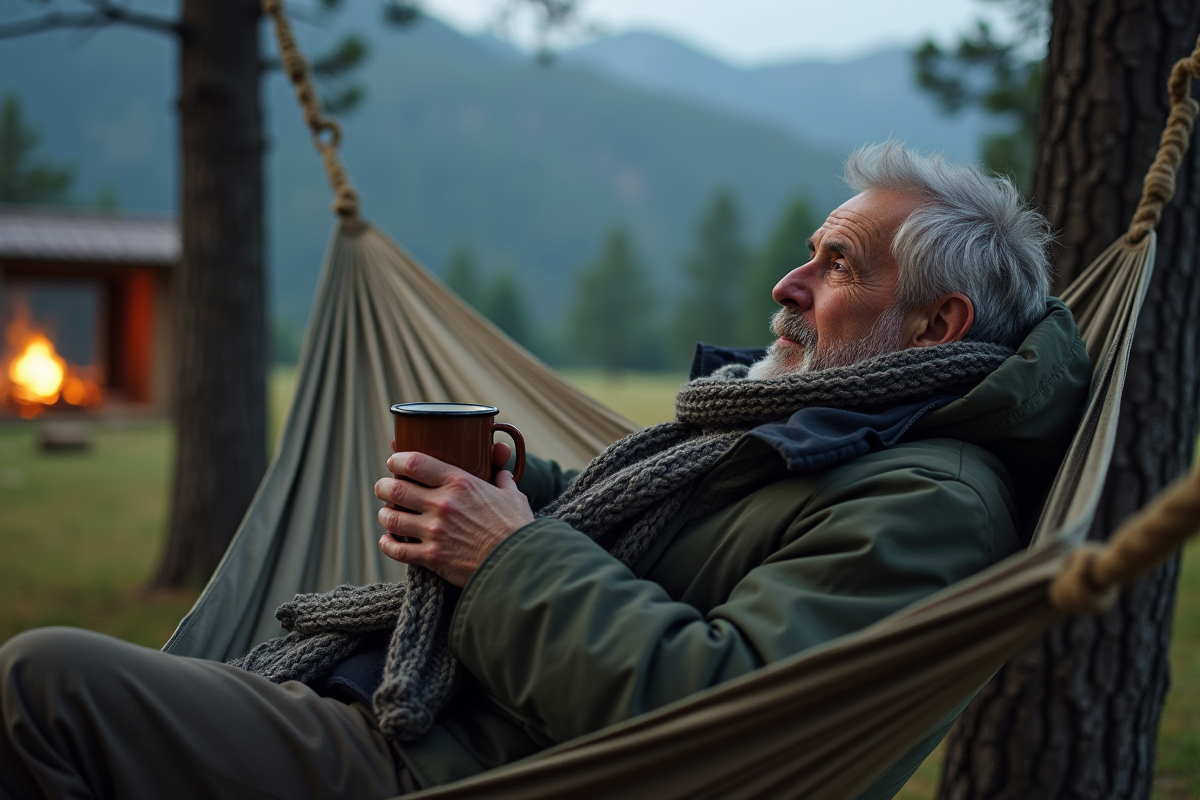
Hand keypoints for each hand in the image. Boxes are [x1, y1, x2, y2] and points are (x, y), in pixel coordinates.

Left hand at [374, 448, 533, 586]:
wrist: (519, 564)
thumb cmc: (517, 529)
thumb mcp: (513, 496)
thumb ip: (502, 480)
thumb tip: (503, 472)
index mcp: (460, 482)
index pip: (415, 462)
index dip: (397, 460)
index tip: (394, 462)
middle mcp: (443, 504)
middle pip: (395, 488)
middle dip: (383, 486)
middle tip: (383, 487)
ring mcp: (434, 531)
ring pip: (391, 518)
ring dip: (385, 514)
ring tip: (387, 514)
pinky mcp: (431, 557)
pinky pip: (397, 549)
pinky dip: (387, 544)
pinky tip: (388, 540)